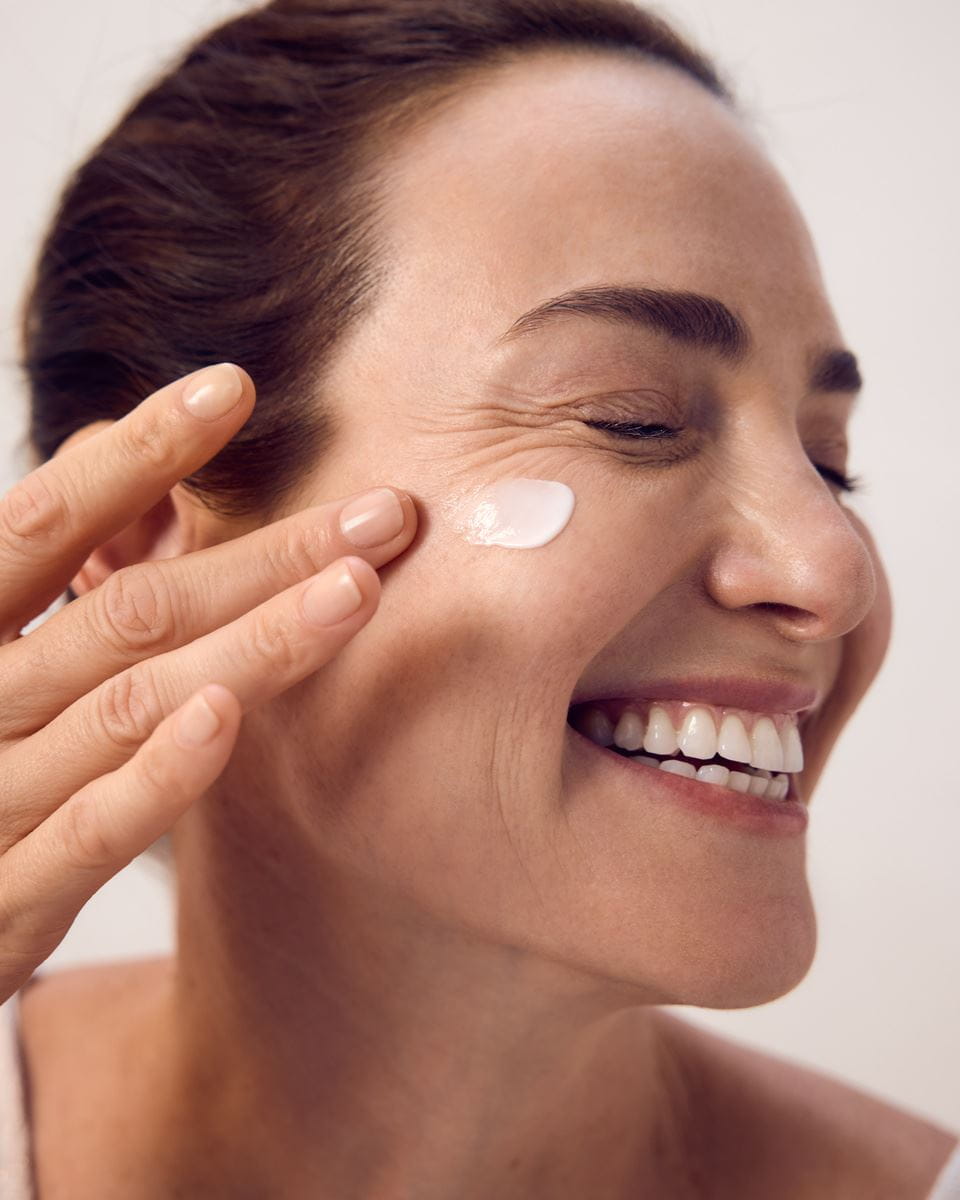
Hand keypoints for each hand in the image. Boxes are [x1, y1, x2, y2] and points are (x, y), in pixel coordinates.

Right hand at [0, 363, 415, 1003]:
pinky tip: (228, 716)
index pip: (46, 521)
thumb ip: (59, 589)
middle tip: (383, 513)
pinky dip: (159, 773)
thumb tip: (147, 497)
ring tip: (355, 589)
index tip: (232, 388)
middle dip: (264, 557)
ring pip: (130, 705)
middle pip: (129, 611)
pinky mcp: (6, 900)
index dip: (136, 453)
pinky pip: (89, 831)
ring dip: (253, 643)